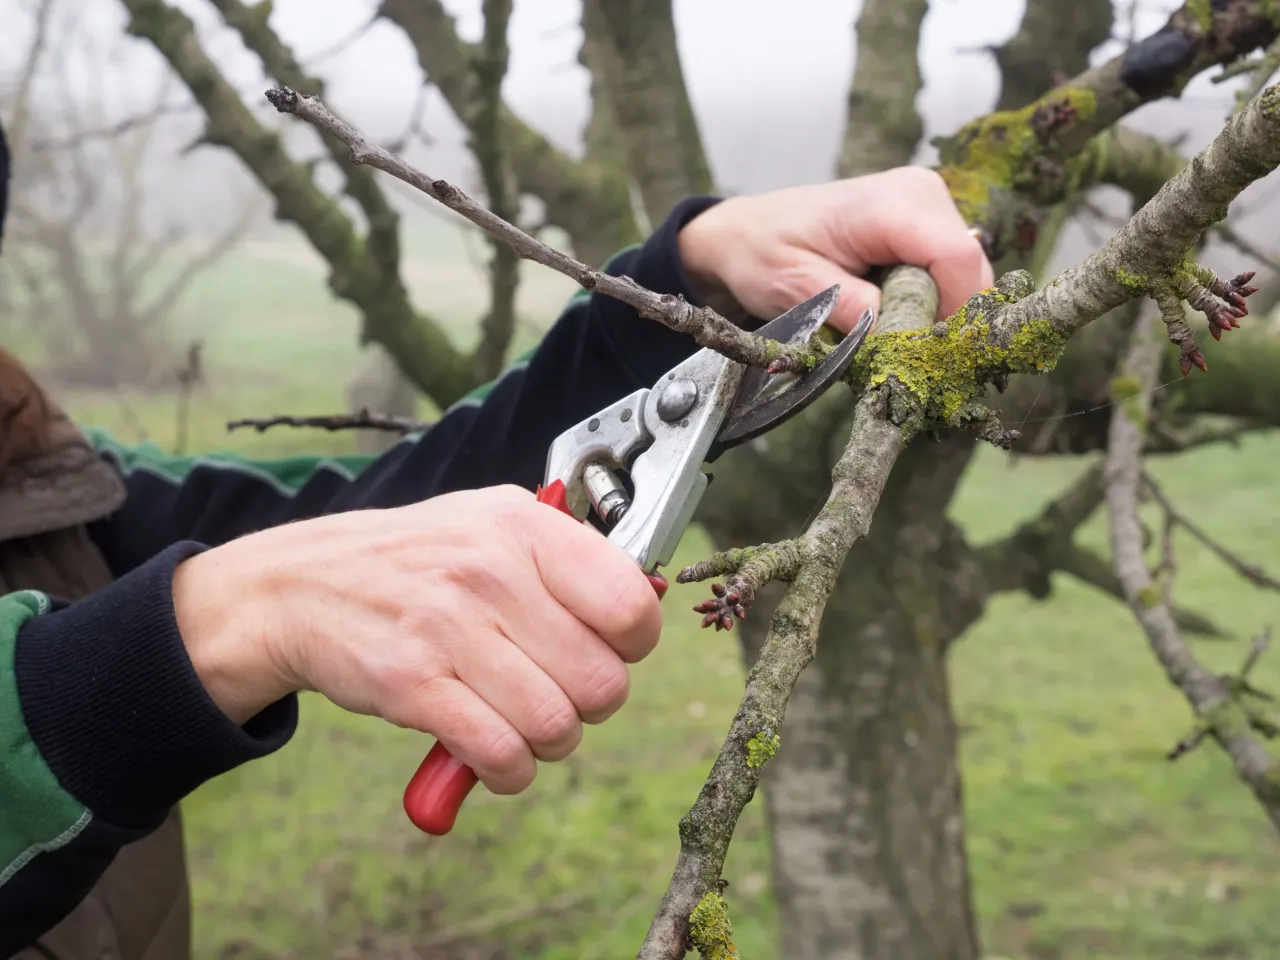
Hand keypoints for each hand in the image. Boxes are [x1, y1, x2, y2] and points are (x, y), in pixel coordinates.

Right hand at [172, 485, 661, 794]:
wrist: (300, 585)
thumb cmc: (415, 560)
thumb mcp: (492, 523)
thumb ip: (568, 557)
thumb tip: (645, 601)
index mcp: (524, 526)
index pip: (631, 606)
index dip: (631, 645)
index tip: (606, 648)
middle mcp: (490, 571)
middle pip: (602, 682)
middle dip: (590, 705)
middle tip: (559, 693)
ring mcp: (448, 628)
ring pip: (556, 726)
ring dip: (549, 743)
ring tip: (524, 723)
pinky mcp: (412, 684)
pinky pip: (501, 754)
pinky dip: (509, 770)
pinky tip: (495, 753)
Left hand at [677, 166, 993, 333]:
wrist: (746, 232)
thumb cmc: (762, 252)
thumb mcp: (795, 286)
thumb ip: (849, 307)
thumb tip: (897, 336)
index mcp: (890, 203)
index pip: (958, 260)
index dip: (952, 315)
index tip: (917, 353)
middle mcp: (921, 194)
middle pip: (970, 272)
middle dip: (942, 321)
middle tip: (894, 352)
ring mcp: (929, 206)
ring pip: (965, 278)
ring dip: (933, 315)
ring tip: (884, 331)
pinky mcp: (927, 225)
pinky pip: (949, 274)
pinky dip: (928, 303)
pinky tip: (890, 314)